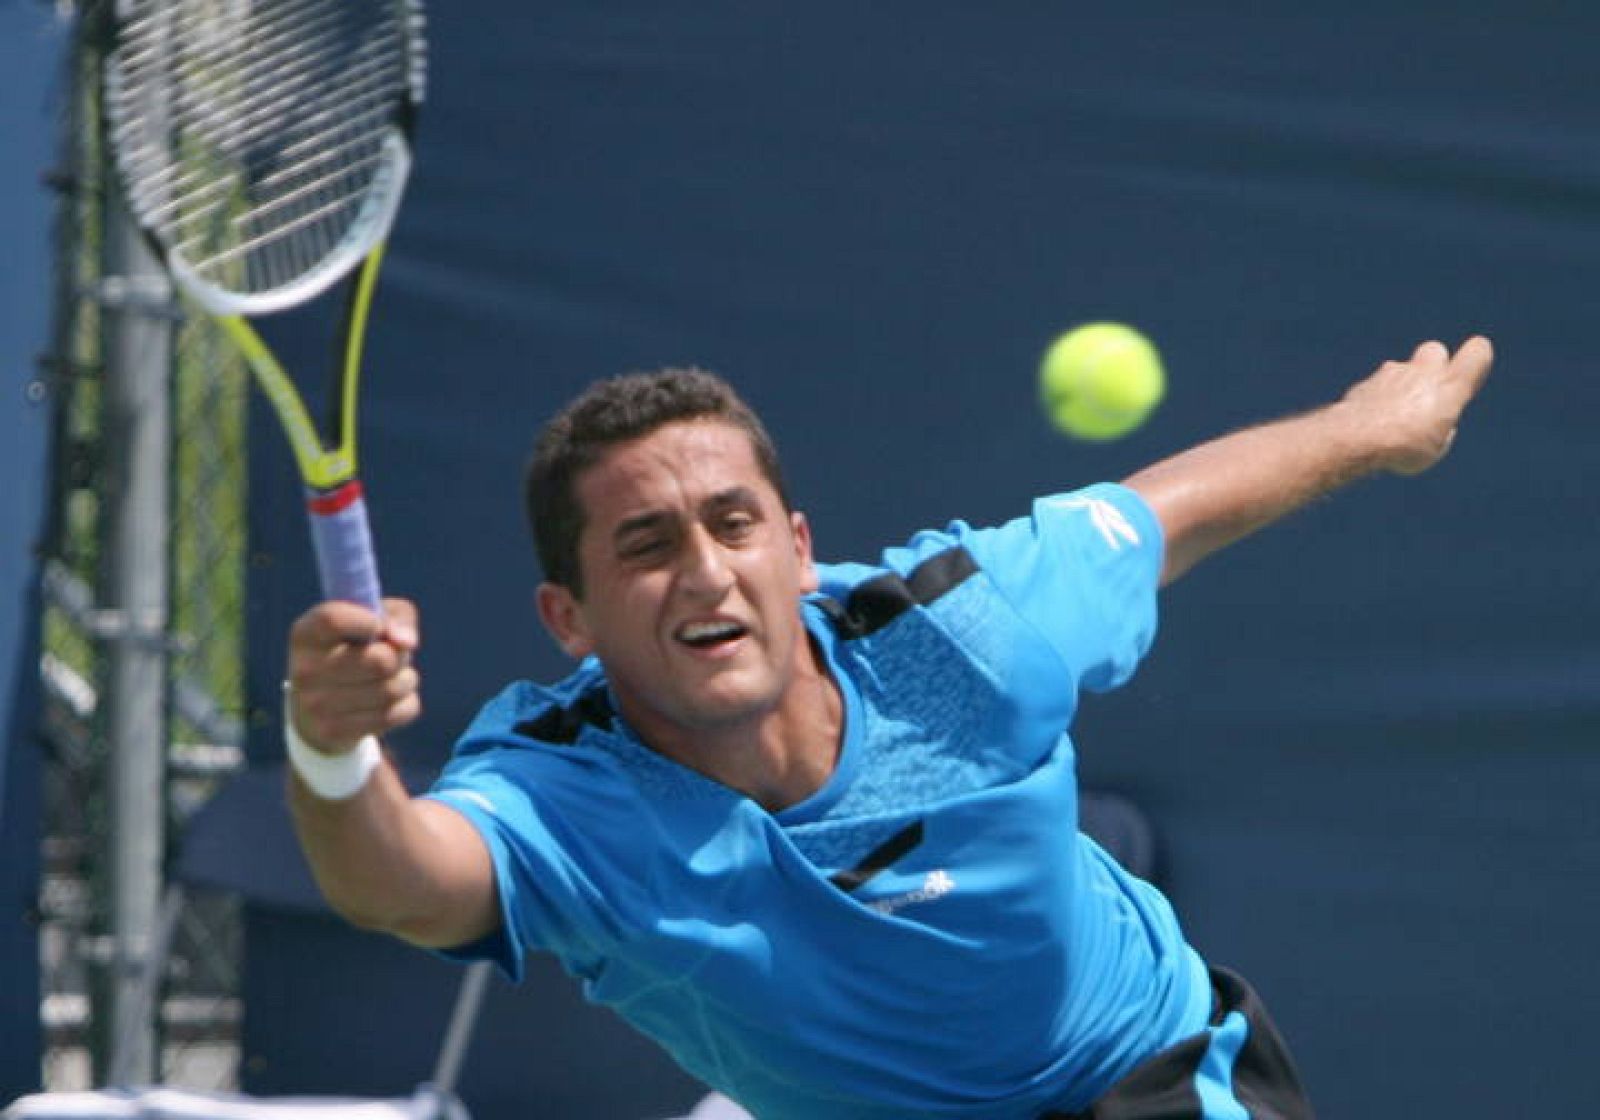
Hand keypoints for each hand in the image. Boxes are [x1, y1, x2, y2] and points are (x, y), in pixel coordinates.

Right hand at [285, 598, 420, 753]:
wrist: (319, 710)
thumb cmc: (354, 651)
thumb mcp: (372, 621)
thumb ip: (396, 617)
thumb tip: (406, 642)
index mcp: (305, 633)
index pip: (334, 620)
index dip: (369, 622)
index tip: (381, 627)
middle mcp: (304, 669)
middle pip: (380, 660)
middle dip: (400, 656)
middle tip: (393, 657)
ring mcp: (316, 705)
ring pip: (391, 690)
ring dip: (406, 680)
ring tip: (394, 677)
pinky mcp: (333, 732)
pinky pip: (395, 714)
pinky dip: (406, 704)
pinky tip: (391, 701)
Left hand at [1341, 336, 1493, 475]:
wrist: (1357, 438)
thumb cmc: (1404, 447)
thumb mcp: (1435, 449)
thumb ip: (1440, 430)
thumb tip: (1436, 427)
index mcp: (1449, 386)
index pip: (1478, 352)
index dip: (1476, 359)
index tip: (1468, 378)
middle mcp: (1423, 371)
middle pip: (1435, 351)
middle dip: (1433, 367)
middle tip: (1426, 397)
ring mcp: (1391, 374)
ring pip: (1401, 370)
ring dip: (1401, 387)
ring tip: (1394, 420)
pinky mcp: (1365, 384)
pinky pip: (1377, 388)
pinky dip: (1378, 401)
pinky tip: (1371, 423)